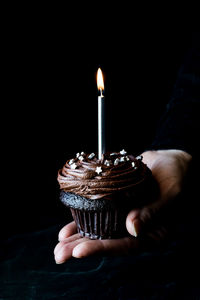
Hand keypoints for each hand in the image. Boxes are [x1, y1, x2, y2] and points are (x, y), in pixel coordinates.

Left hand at [54, 150, 191, 262]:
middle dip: (82, 248)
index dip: (101, 248)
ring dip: (78, 238)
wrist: (171, 160)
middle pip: (108, 242)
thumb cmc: (178, 176)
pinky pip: (98, 214)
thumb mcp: (170, 194)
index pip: (125, 245)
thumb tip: (132, 229)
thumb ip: (152, 213)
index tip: (79, 251)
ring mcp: (125, 217)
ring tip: (58, 246)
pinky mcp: (116, 205)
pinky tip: (67, 229)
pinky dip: (82, 220)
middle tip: (60, 255)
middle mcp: (136, 228)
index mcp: (153, 233)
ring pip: (99, 230)